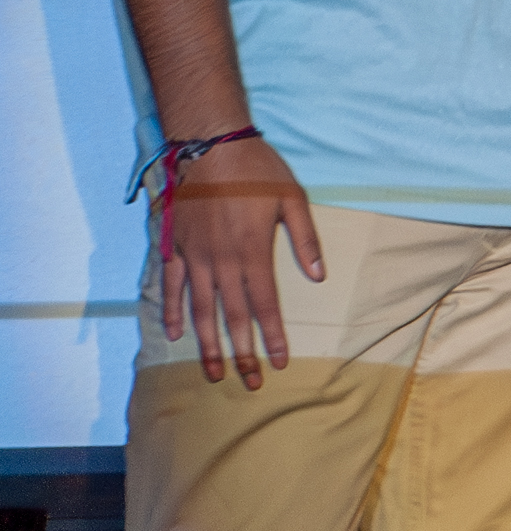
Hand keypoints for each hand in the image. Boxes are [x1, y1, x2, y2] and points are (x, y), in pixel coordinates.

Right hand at [155, 136, 320, 389]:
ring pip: (201, 311)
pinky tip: (177, 335)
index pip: (265, 305)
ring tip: (213, 373)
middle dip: (241, 353)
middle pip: (232, 317)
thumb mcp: (293, 199)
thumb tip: (318, 277)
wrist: (208, 146)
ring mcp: (194, 258)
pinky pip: (172, 288)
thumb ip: (305, 240)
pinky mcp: (174, 248)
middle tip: (250, 383)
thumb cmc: (257, 170)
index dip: (272, 337)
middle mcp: (222, 262)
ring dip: (207, 345)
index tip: (279, 363)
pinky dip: (173, 313)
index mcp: (253, 253)